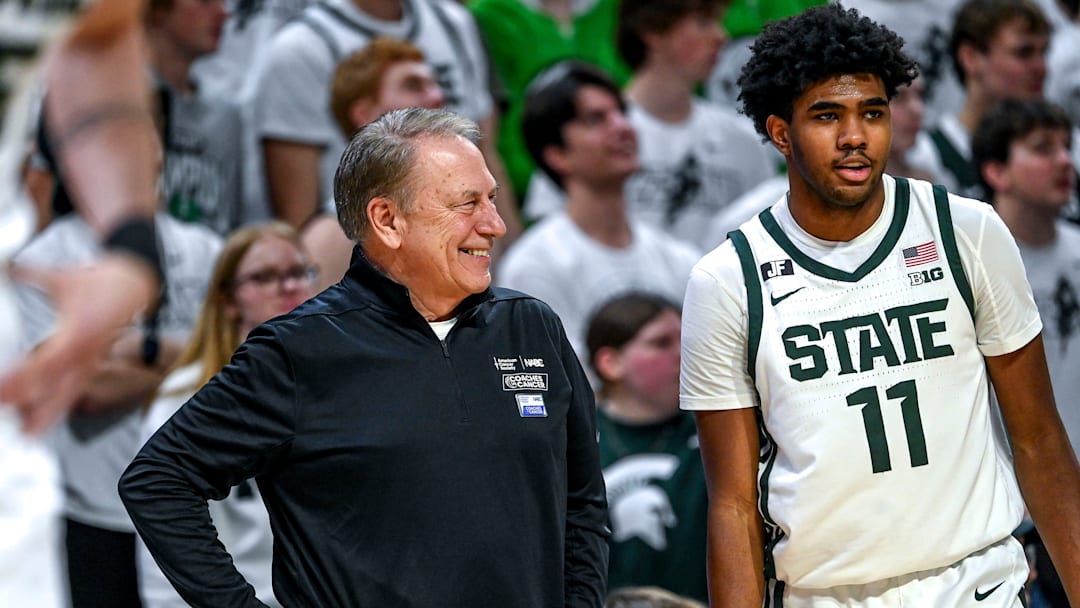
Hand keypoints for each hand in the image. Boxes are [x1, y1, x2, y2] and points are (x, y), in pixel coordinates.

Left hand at [0, 254, 157, 432]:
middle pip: (59, 387)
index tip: (2, 390)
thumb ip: (31, 274)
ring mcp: (91, 359)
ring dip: (48, 413)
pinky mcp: (93, 361)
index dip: (22, 380)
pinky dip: (59, 401)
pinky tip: (45, 414)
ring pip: (69, 392)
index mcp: (78, 333)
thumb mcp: (64, 277)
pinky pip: (75, 386)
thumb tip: (8, 268)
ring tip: (29, 432)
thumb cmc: (106, 281)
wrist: (138, 284)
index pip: (45, 363)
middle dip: (35, 408)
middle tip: (13, 420)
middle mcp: (86, 352)